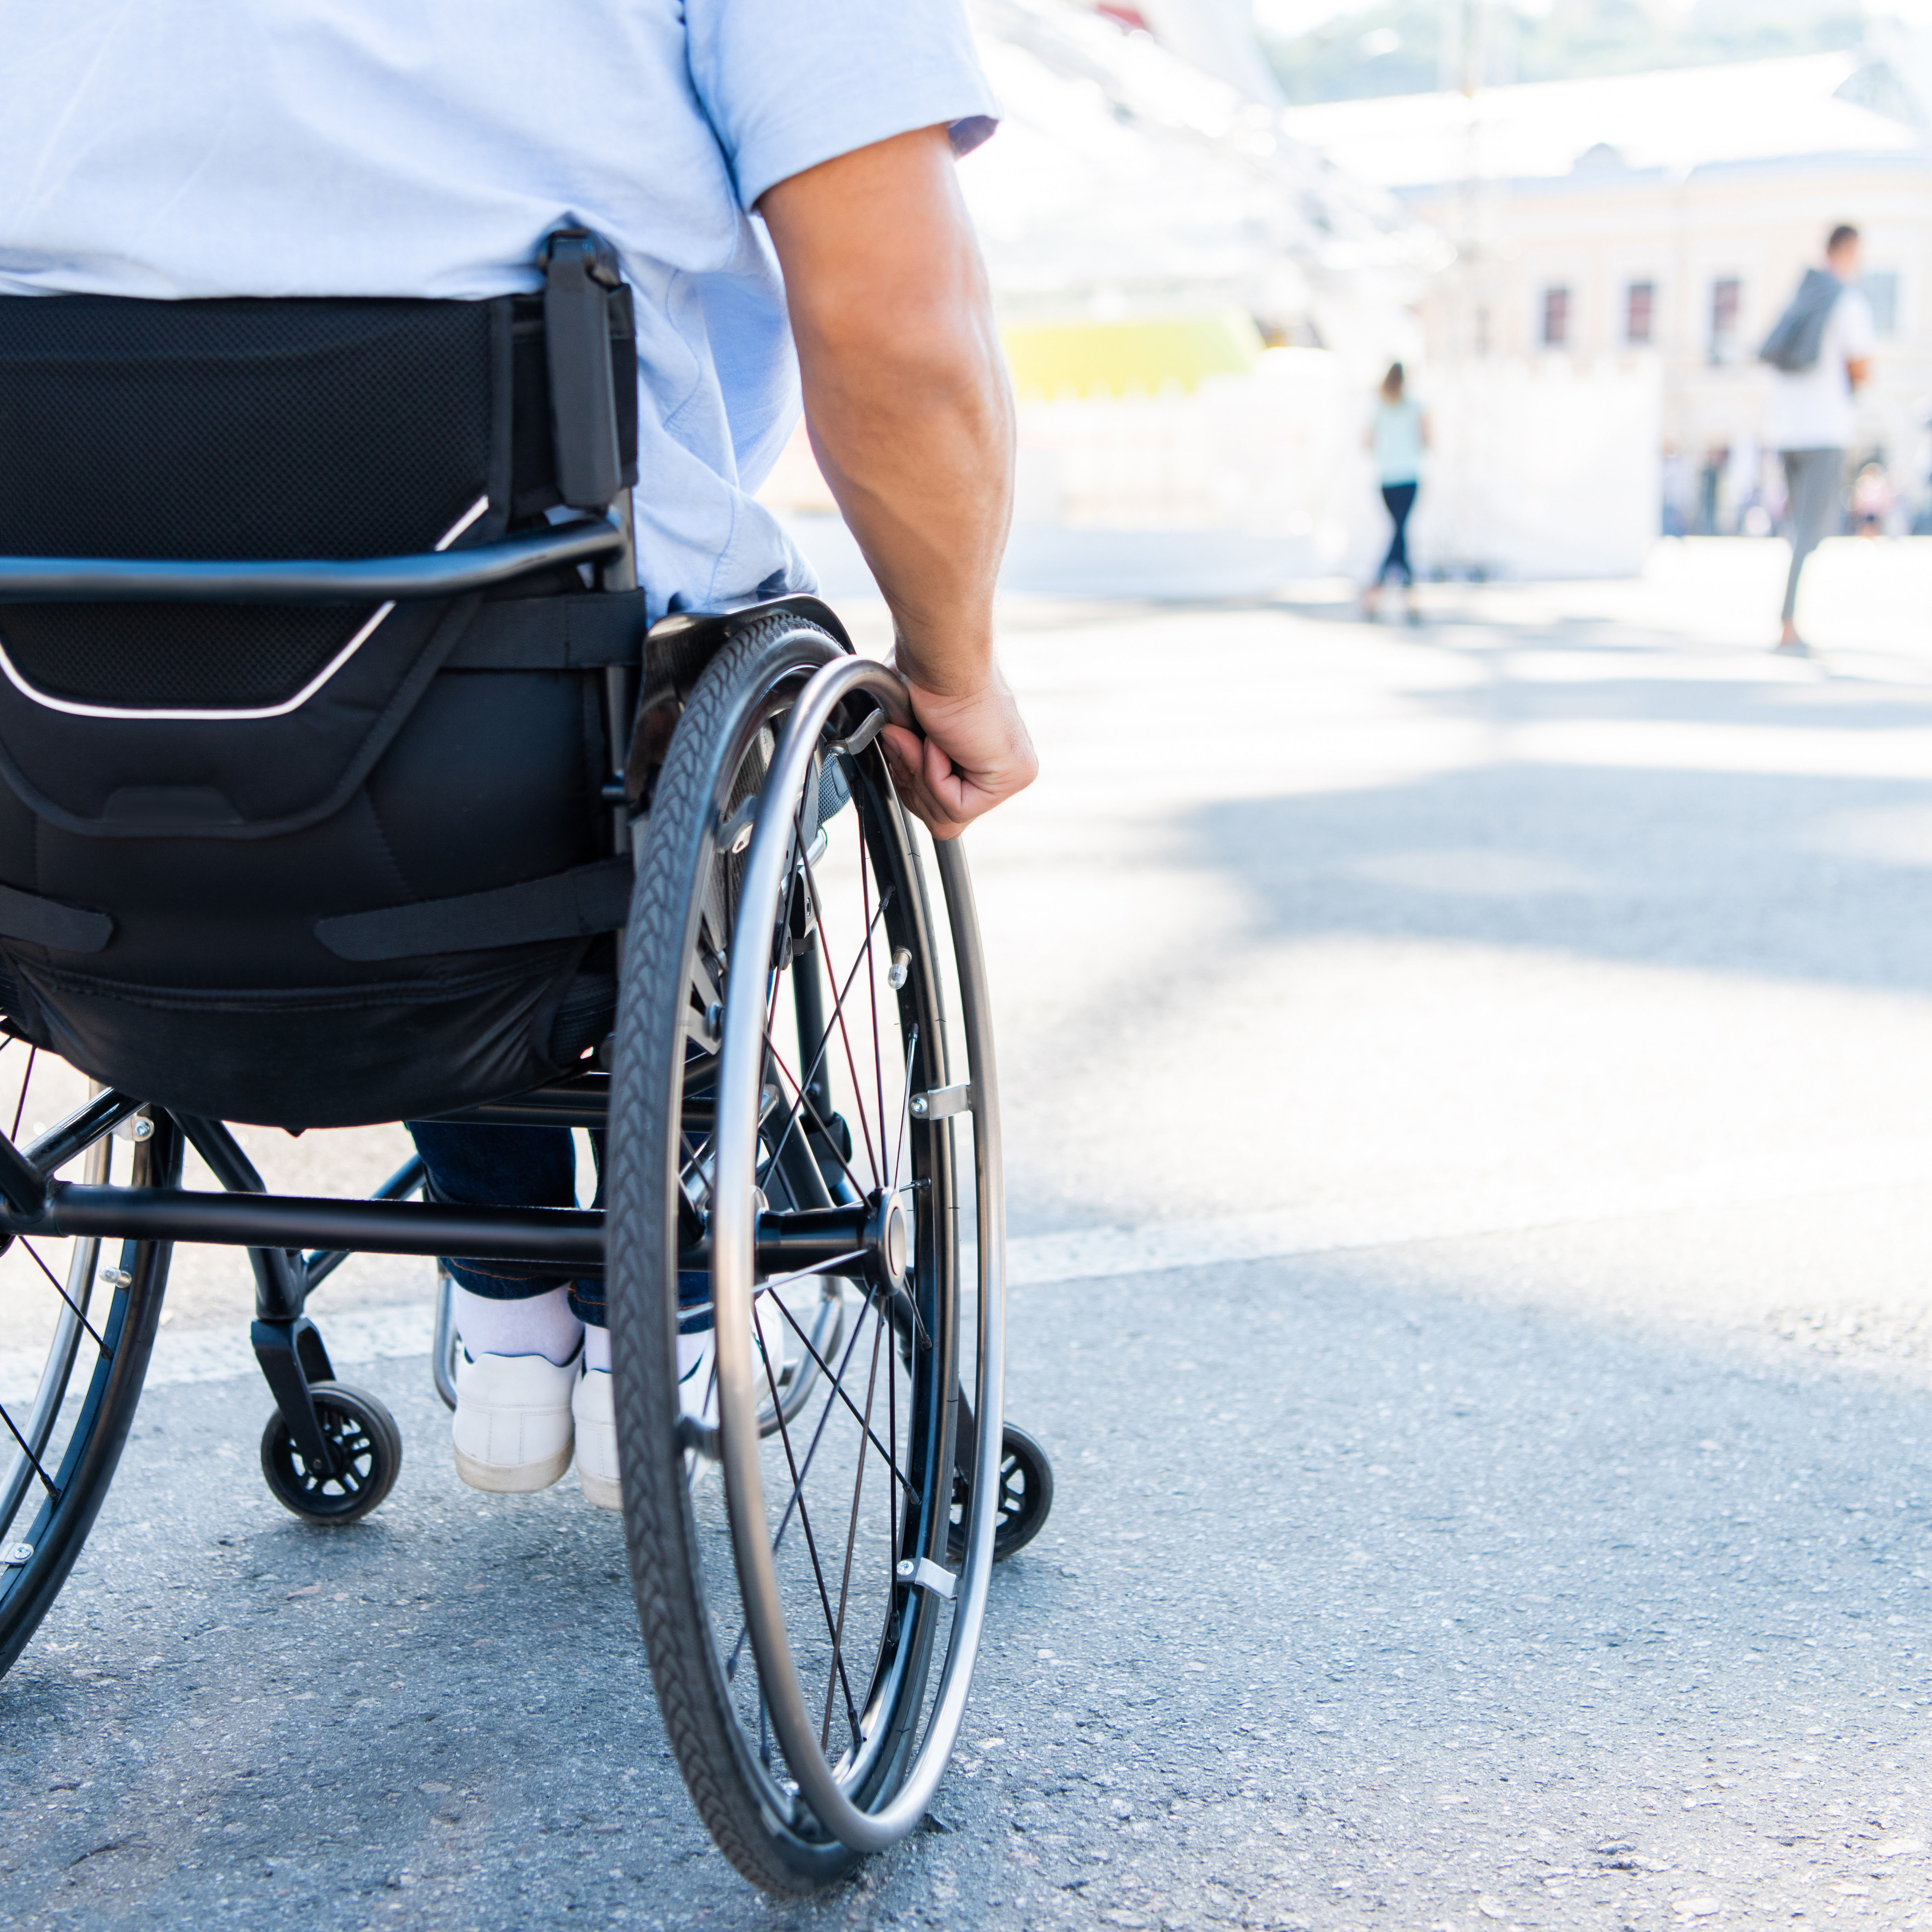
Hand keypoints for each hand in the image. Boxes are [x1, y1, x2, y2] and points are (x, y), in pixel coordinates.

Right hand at [879, 664, 1036, 839]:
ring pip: (947, 817)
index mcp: (984, 755)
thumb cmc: (923, 674)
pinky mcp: (1013, 775)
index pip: (943, 804)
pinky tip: (939, 741)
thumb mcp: (910, 728)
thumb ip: (911, 756)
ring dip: (920, 776)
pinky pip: (957, 808)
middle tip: (908, 739)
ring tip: (923, 736)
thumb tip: (900, 761)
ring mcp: (1012, 774)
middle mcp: (1004, 767)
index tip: (903, 743)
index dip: (911, 781)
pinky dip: (934, 776)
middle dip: (913, 782)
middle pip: (943, 816)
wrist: (940, 655)